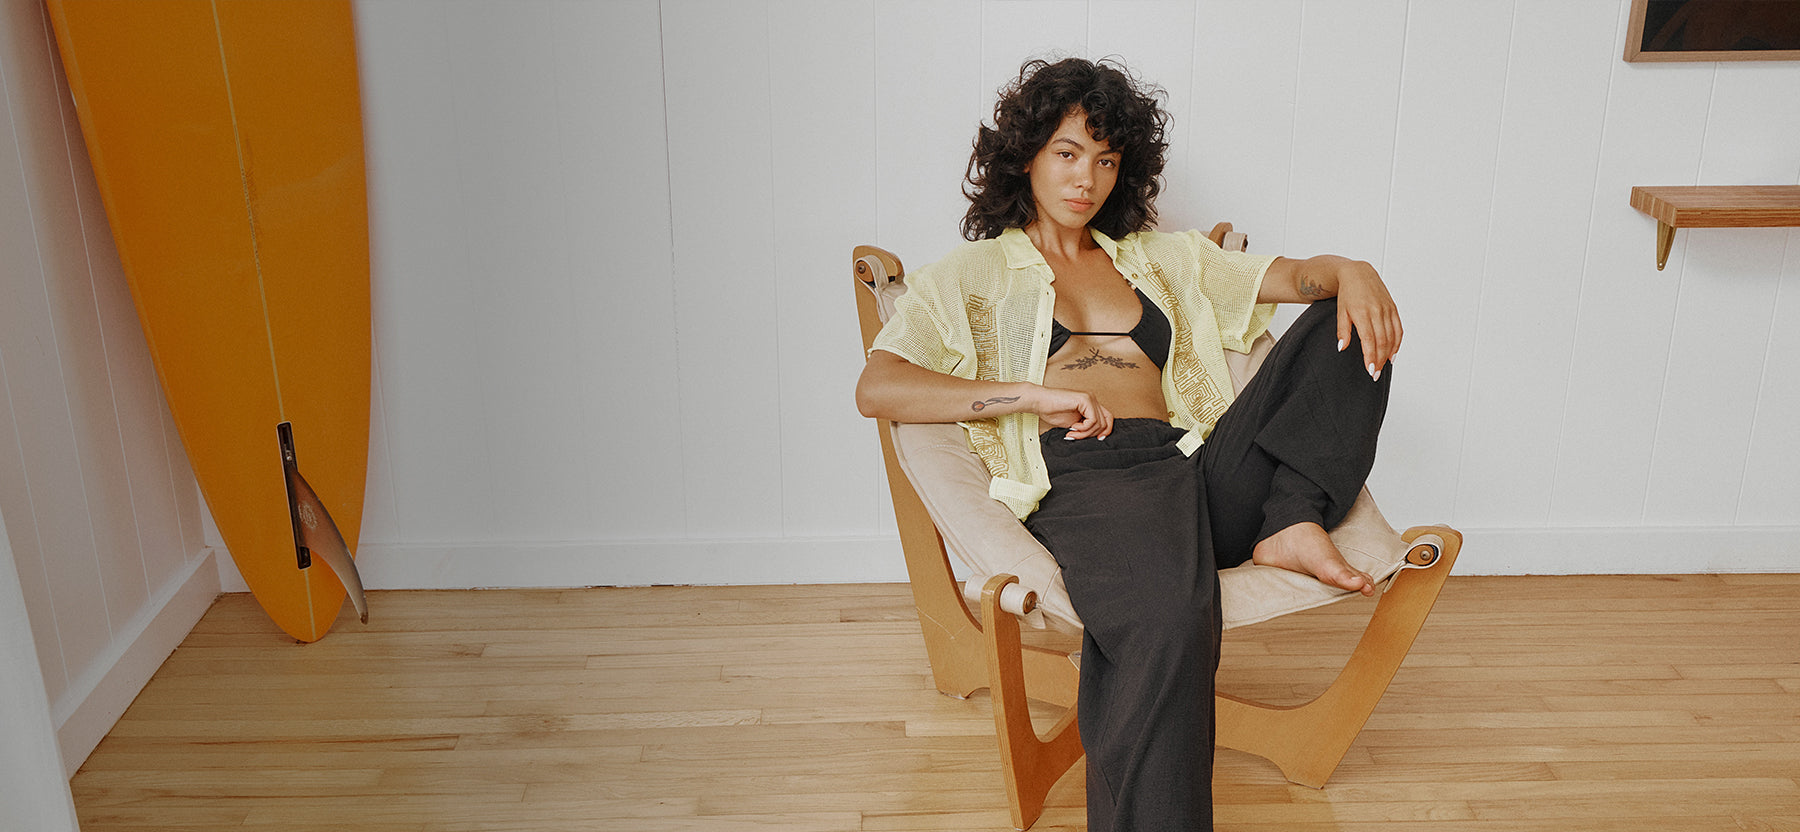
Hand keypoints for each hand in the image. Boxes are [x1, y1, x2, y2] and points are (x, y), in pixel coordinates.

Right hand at [1033, 386, 1113, 439]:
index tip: (1098, 439)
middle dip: (1091, 435)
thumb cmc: (1052, 411)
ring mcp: (1089, 398)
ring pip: (1099, 423)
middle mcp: (1092, 399)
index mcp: (1090, 404)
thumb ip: (1086, 427)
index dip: (1106, 430)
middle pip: (1105, 422)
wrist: (1038, 402)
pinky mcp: (1085, 399)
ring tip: (1072, 433)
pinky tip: (1072, 427)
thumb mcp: (1074, 423)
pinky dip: (1083, 428)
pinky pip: (1093, 420)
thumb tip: (1098, 437)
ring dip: (1085, 433)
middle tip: (1076, 437)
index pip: (1107, 418)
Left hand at [1333, 263, 1401, 379]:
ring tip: (1383, 366)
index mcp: (1362, 312)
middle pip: (1382, 341)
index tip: (1370, 370)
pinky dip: (1397, 342)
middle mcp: (1377, 311)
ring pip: (1392, 336)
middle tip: (1376, 374)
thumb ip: (1342, 330)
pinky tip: (1393, 353)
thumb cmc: (1348, 293)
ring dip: (1389, 354)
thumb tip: (1342, 347)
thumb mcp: (1340, 311)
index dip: (1370, 356)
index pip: (1369, 340)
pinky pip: (1398, 328)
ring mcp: (1387, 309)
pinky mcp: (1393, 308)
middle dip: (1380, 360)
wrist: (1359, 273)